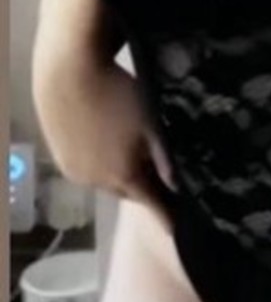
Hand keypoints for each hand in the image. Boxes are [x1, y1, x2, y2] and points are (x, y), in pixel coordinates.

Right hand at [37, 54, 178, 226]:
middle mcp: (97, 181)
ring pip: (106, 182)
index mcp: (124, 176)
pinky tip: (106, 147)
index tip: (179, 229)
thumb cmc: (117, 93)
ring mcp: (76, 172)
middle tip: (160, 180)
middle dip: (145, 190)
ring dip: (120, 176)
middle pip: (128, 193)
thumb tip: (177, 185)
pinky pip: (88, 171)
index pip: (152, 206)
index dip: (167, 217)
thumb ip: (164, 156)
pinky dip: (101, 166)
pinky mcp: (61, 158)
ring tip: (132, 158)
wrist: (68, 72)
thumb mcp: (151, 121)